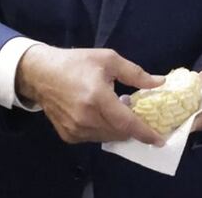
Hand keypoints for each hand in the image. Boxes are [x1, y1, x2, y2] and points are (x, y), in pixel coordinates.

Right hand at [15, 46, 165, 144]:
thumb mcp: (109, 60)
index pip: (127, 122)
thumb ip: (135, 73)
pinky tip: (102, 115)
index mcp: (97, 97)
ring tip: (117, 108)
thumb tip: (159, 82)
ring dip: (118, 128)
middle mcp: (86, 118)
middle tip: (136, 111)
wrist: (41, 74)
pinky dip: (104, 130)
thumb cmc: (77, 63)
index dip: (145, 133)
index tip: (160, 140)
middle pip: (119, 132)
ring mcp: (75, 129)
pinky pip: (94, 138)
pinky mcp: (68, 135)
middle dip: (133, 127)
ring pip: (107, 137)